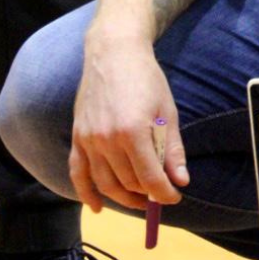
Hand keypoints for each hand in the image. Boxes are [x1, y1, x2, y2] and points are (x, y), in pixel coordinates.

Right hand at [69, 33, 188, 212]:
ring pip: (105, 184)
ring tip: (139, 198)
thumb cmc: (146, 78)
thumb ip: (172, 149)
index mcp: (133, 131)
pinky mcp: (78, 136)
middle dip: (147, 194)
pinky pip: (78, 173)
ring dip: (123, 197)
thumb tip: (180, 181)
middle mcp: (107, 139)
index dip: (165, 193)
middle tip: (159, 193)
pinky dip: (86, 193)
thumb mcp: (167, 110)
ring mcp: (89, 139)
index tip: (174, 197)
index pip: (150, 178)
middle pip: (128, 183)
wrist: (114, 52)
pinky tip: (96, 207)